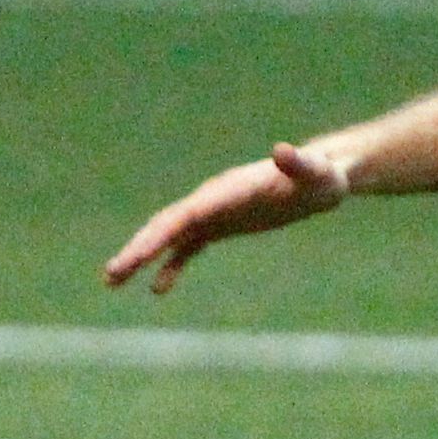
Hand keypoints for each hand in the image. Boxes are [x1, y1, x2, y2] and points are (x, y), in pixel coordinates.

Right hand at [102, 142, 349, 293]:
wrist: (325, 175)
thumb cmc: (325, 175)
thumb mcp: (318, 174)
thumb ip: (299, 165)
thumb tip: (283, 150)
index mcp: (229, 190)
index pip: (189, 213)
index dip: (163, 233)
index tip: (138, 254)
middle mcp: (214, 199)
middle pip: (167, 225)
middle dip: (139, 249)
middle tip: (112, 274)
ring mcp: (215, 211)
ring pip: (169, 235)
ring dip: (142, 256)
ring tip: (113, 281)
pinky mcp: (222, 224)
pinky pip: (189, 247)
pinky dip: (171, 265)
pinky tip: (157, 289)